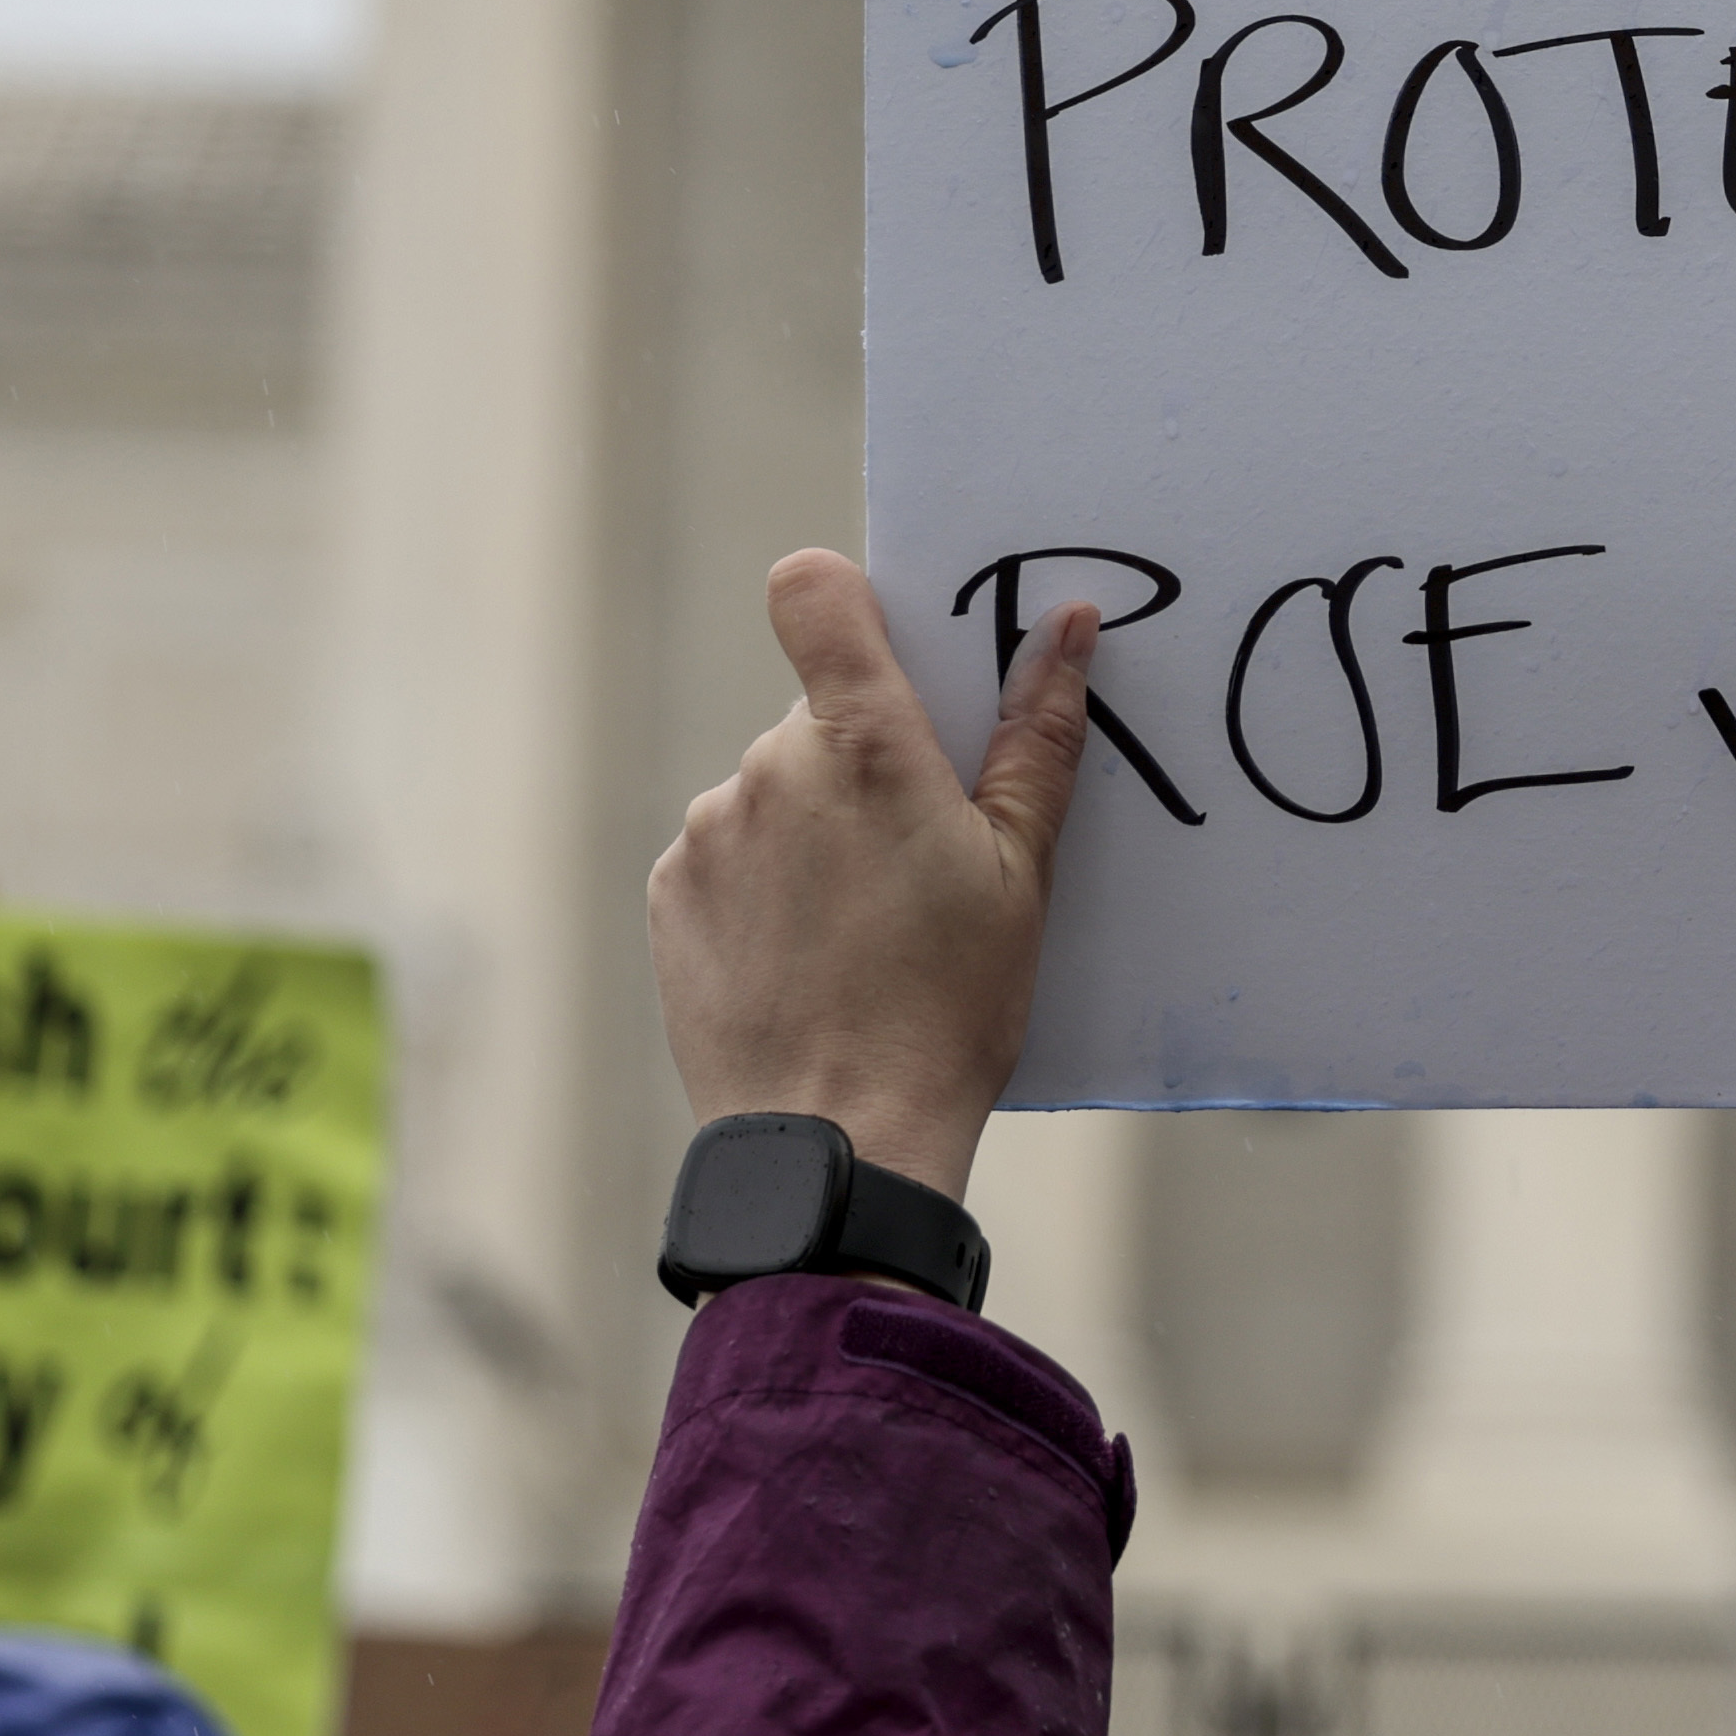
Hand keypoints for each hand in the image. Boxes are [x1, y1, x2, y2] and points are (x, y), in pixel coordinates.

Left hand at [646, 553, 1095, 1204]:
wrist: (837, 1142)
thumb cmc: (948, 1008)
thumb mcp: (1023, 873)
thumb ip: (1039, 737)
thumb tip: (1066, 623)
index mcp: (864, 744)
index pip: (816, 592)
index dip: (846, 599)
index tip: (886, 649)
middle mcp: (769, 768)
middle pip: (820, 715)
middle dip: (866, 761)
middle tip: (917, 854)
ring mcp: (709, 830)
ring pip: (775, 787)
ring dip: (813, 828)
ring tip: (862, 927)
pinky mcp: (668, 891)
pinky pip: (728, 851)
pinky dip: (765, 883)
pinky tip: (808, 955)